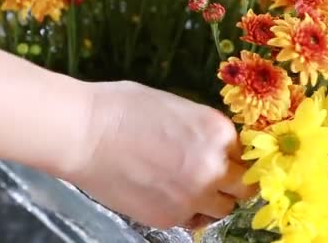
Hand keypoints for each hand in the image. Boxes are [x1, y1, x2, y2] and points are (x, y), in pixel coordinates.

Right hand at [65, 81, 254, 228]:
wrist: (84, 134)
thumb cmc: (124, 108)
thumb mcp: (175, 106)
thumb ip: (202, 130)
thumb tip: (210, 145)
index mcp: (218, 132)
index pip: (242, 152)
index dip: (228, 154)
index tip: (215, 155)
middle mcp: (214, 168)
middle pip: (242, 186)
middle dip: (230, 181)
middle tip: (209, 175)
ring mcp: (193, 197)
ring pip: (222, 209)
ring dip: (212, 200)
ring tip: (187, 187)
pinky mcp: (169, 218)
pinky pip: (193, 221)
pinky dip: (186, 211)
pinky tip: (167, 196)